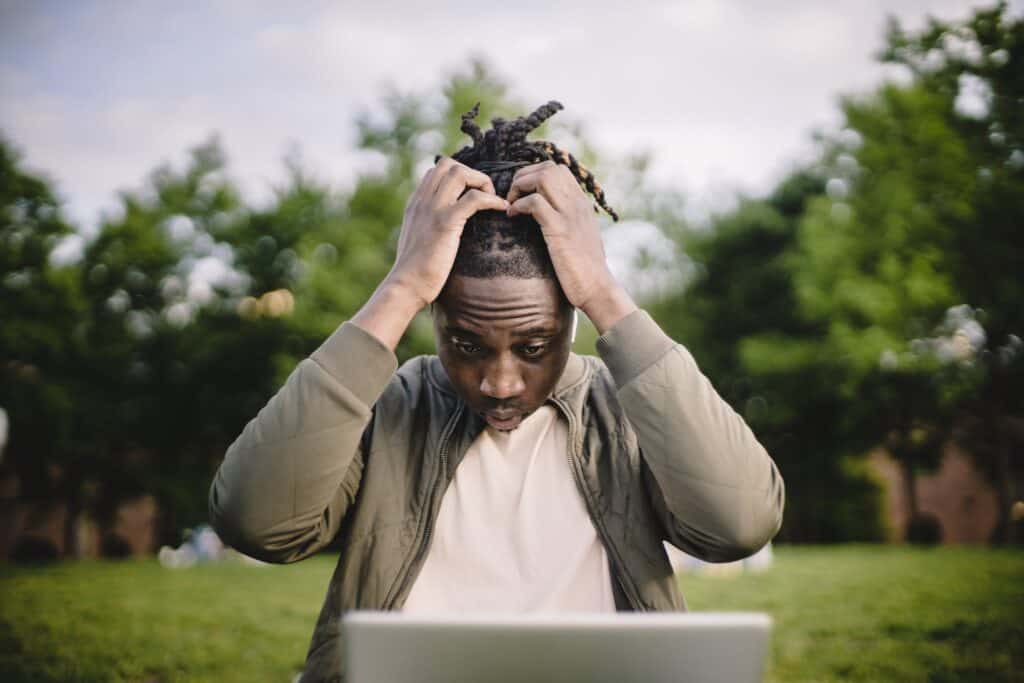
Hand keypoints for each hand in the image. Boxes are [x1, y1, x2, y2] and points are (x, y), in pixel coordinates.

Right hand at [386, 157, 508, 307]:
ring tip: (492, 199)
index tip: (473, 194)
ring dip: (481, 182)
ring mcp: (432, 209)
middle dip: (471, 174)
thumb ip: (427, 225)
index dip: (459, 176)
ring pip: (460, 173)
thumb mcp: (418, 240)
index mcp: (416, 203)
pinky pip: (474, 198)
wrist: (406, 286)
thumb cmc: (415, 271)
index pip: (436, 171)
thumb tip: (443, 227)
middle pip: (448, 165)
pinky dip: (492, 199)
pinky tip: (501, 209)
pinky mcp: (445, 223)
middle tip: (484, 195)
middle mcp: (422, 201)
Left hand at [506, 161, 635, 331]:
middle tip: (512, 198)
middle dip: (523, 177)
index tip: (521, 194)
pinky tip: (513, 217)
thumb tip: (546, 216)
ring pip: (543, 177)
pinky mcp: (560, 230)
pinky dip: (519, 205)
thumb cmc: (584, 269)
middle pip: (548, 168)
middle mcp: (577, 203)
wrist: (597, 288)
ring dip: (520, 187)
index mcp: (581, 203)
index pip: (557, 170)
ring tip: (512, 205)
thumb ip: (565, 220)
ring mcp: (569, 214)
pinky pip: (535, 203)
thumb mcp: (577, 236)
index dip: (533, 175)